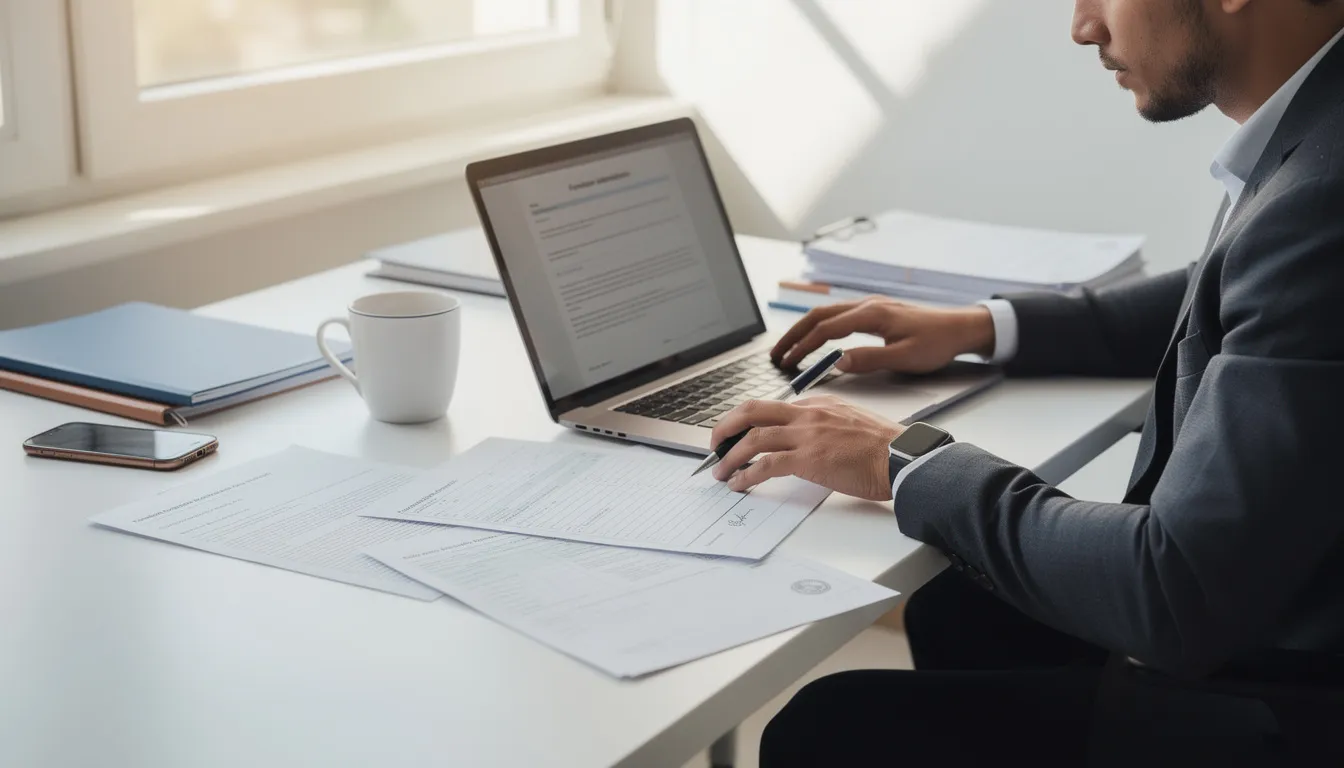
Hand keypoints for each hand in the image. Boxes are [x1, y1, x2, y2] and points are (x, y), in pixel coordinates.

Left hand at [710, 394, 903, 499]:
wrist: (904, 457)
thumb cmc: (886, 447)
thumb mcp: (852, 421)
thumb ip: (826, 424)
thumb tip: (807, 440)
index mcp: (818, 404)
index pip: (772, 407)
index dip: (748, 422)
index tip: (738, 435)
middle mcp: (808, 414)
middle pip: (752, 411)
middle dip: (726, 427)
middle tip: (715, 444)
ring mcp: (807, 435)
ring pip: (753, 438)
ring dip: (730, 457)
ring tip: (720, 471)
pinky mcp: (809, 459)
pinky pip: (766, 465)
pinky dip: (746, 474)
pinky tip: (739, 483)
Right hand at [771, 297, 995, 373]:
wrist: (961, 327)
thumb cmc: (937, 343)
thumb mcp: (905, 358)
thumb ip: (869, 359)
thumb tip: (837, 361)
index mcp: (872, 315)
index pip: (826, 329)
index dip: (803, 346)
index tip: (787, 362)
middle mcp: (867, 305)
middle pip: (818, 315)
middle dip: (793, 334)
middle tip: (775, 354)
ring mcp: (870, 306)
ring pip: (826, 313)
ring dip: (804, 329)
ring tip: (788, 348)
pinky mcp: (875, 311)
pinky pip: (838, 315)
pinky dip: (819, 326)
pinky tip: (815, 339)